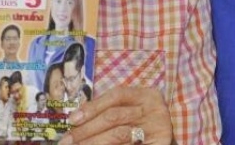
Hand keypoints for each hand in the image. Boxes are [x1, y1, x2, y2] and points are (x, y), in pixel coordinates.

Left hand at [59, 86, 173, 144]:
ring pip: (119, 134)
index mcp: (146, 95)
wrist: (167, 136)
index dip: (93, 106)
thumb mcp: (133, 109)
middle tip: (67, 140)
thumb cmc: (144, 122)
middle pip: (114, 116)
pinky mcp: (158, 144)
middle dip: (87, 129)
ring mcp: (157, 128)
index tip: (72, 120)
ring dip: (94, 142)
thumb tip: (77, 118)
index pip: (116, 95)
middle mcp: (153, 109)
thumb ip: (111, 109)